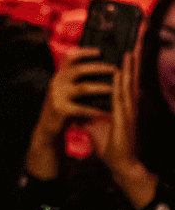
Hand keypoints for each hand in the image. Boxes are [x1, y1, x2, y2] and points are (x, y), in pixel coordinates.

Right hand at [26, 47, 117, 178]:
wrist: (47, 127)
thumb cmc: (62, 106)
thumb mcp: (64, 88)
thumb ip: (74, 77)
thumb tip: (97, 65)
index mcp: (59, 75)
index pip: (69, 57)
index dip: (84, 52)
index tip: (99, 51)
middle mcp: (56, 82)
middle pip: (79, 70)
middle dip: (99, 68)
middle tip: (115, 69)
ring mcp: (57, 96)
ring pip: (83, 88)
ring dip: (101, 87)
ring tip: (115, 89)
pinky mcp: (60, 110)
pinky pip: (81, 108)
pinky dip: (95, 109)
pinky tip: (105, 112)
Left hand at [87, 51, 157, 207]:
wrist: (121, 163)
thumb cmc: (111, 144)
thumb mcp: (97, 124)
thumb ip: (89, 113)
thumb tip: (78, 106)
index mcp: (123, 107)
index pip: (125, 84)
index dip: (127, 69)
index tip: (126, 53)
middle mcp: (129, 107)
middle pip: (131, 81)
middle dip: (131, 64)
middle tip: (132, 46)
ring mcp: (129, 112)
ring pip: (130, 86)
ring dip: (129, 69)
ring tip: (129, 53)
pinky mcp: (126, 119)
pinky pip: (123, 99)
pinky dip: (121, 86)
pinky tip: (120, 74)